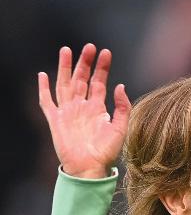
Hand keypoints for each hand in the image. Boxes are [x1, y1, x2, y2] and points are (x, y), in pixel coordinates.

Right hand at [38, 43, 130, 178]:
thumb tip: (120, 86)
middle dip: (85, 62)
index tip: (106, 53)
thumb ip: (123, 107)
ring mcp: (68, 113)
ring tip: (66, 50)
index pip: (99, 83)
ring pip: (64, 84)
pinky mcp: (55, 121)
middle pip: (81, 79)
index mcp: (97, 109)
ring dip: (65, 68)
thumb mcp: (120, 128)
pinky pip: (47, 102)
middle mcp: (82, 108)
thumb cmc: (106, 153)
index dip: (102, 68)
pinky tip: (43, 75)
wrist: (90, 168)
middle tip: (89, 46)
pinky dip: (44, 89)